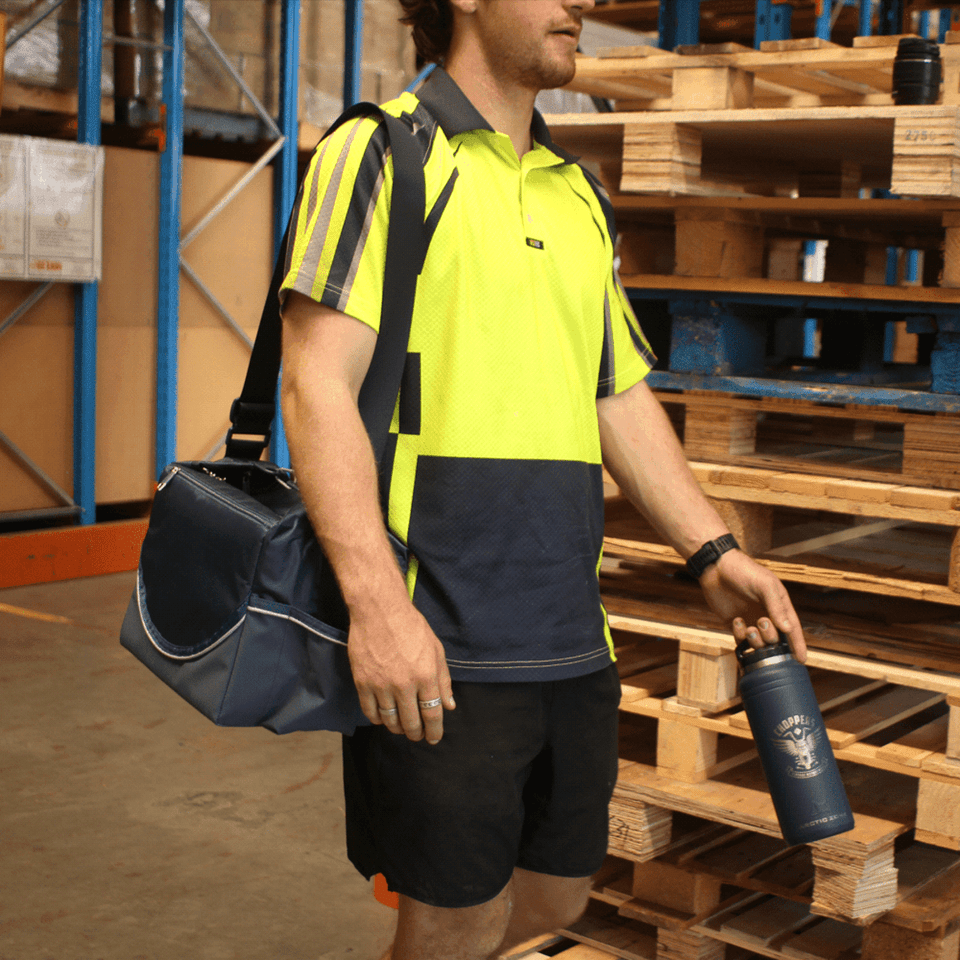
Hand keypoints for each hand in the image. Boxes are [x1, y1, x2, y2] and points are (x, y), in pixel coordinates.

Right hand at [347, 599, 455, 743]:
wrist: (379, 611)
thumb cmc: (411, 627)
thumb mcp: (436, 650)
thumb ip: (444, 679)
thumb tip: (449, 705)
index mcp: (426, 676)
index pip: (432, 714)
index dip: (434, 731)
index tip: (434, 738)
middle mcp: (404, 685)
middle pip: (411, 722)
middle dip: (416, 734)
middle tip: (417, 735)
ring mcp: (381, 685)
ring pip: (390, 720)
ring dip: (397, 728)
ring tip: (401, 727)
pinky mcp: (362, 683)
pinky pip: (370, 712)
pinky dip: (377, 719)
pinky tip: (383, 717)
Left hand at [698, 550, 806, 661]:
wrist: (716, 568)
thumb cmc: (744, 571)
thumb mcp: (765, 585)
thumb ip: (777, 606)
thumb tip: (788, 629)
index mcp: (779, 606)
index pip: (793, 629)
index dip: (798, 645)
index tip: (802, 660)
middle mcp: (767, 615)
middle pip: (776, 640)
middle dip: (771, 637)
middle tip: (761, 622)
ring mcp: (750, 621)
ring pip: (759, 644)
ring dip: (755, 640)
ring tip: (749, 628)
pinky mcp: (735, 624)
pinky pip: (741, 640)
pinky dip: (740, 636)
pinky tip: (736, 620)